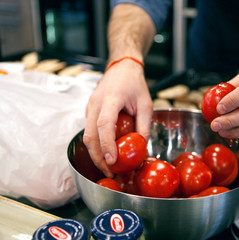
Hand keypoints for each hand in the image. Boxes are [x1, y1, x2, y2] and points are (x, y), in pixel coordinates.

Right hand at [83, 60, 152, 176]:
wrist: (122, 68)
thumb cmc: (135, 84)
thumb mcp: (146, 104)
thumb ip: (144, 126)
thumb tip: (142, 149)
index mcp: (111, 99)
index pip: (105, 124)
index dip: (107, 144)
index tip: (112, 161)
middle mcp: (95, 103)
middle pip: (90, 135)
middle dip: (98, 157)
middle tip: (110, 173)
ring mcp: (89, 107)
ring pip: (87, 135)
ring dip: (96, 153)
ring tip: (109, 168)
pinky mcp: (89, 111)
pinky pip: (90, 131)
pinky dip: (96, 145)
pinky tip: (106, 153)